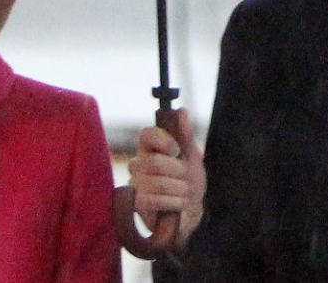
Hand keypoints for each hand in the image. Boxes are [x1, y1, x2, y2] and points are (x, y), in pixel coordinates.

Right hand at [127, 107, 205, 250]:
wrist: (190, 216)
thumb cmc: (189, 185)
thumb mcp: (192, 160)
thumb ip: (186, 136)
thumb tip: (182, 111)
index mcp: (150, 150)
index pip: (146, 134)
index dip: (163, 140)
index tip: (176, 150)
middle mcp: (138, 165)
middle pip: (155, 162)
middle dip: (178, 172)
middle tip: (185, 180)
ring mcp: (134, 185)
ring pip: (157, 182)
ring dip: (179, 190)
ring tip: (183, 195)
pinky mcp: (135, 206)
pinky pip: (152, 200)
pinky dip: (172, 203)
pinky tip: (177, 205)